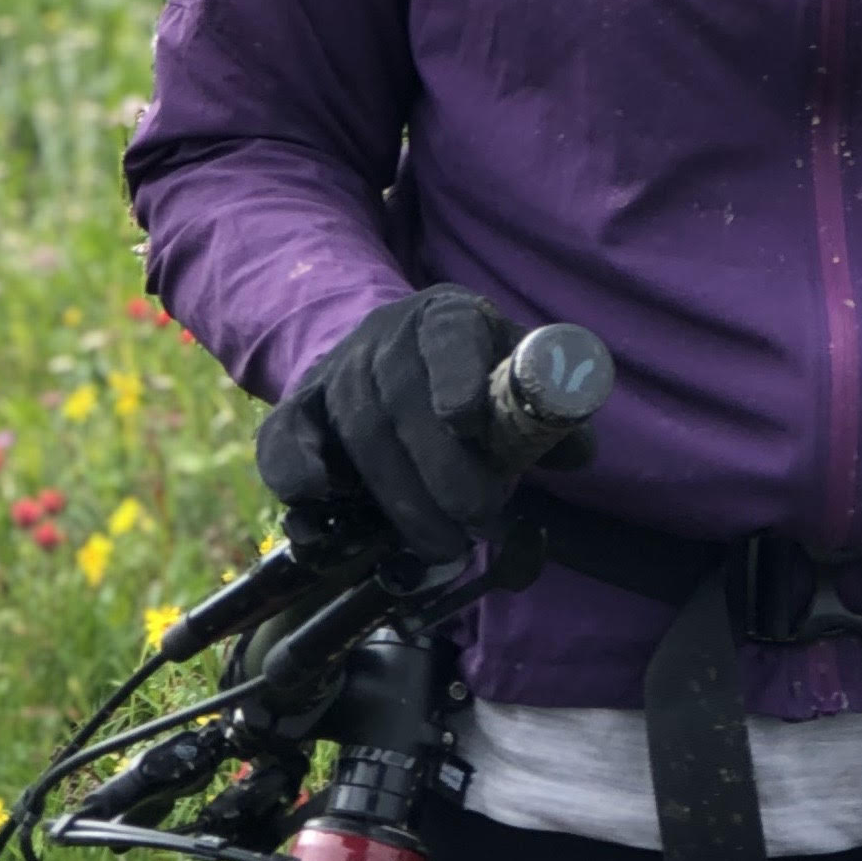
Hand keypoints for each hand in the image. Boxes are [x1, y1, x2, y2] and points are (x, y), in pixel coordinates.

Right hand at [253, 287, 537, 564]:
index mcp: (448, 315)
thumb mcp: (513, 378)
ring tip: (440, 545)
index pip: (450, 334)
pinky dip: (295, 471)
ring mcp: (339, 368)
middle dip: (438, 467)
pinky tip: (322, 511)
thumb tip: (578, 453)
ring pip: (356, 427)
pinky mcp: (299, 406)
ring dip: (397, 494)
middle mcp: (387, 334)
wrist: (390, 355)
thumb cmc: (470, 376)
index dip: (456, 374)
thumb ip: (546, 414)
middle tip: (474, 522)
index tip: (467, 420)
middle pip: (400, 395)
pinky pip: (283, 436)